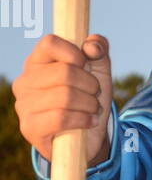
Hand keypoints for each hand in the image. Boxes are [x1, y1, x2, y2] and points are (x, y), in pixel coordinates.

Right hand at [12, 33, 112, 166]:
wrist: (89, 136)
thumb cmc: (88, 98)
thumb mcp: (99, 69)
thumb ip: (99, 48)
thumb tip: (91, 46)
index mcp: (37, 62)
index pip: (50, 43)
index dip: (75, 53)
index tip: (86, 66)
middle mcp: (25, 81)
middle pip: (64, 72)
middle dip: (90, 84)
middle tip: (95, 94)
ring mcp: (24, 105)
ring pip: (65, 96)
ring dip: (90, 104)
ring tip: (94, 109)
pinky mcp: (29, 128)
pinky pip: (61, 117)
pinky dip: (83, 119)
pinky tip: (90, 121)